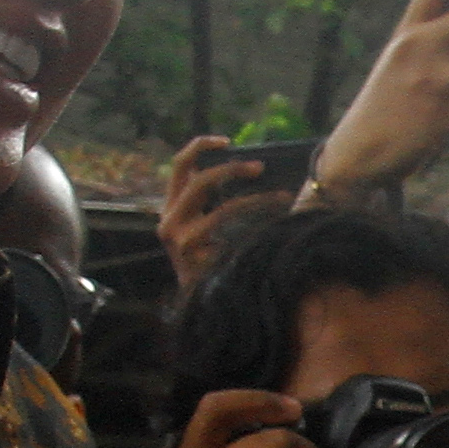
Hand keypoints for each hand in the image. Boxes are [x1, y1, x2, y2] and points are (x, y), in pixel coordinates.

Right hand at [161, 135, 298, 292]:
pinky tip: (272, 217)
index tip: (227, 141)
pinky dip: (251, 210)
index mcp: (172, 208)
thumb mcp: (210, 231)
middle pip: (194, 175)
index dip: (200, 146)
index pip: (180, 165)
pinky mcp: (187, 246)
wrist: (202, 305)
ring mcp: (175, 233)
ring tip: (280, 196)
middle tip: (260, 167)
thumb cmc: (213, 268)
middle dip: (230, 167)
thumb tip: (251, 171)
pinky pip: (223, 216)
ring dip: (250, 194)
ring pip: (211, 194)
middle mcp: (168, 217)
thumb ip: (216, 204)